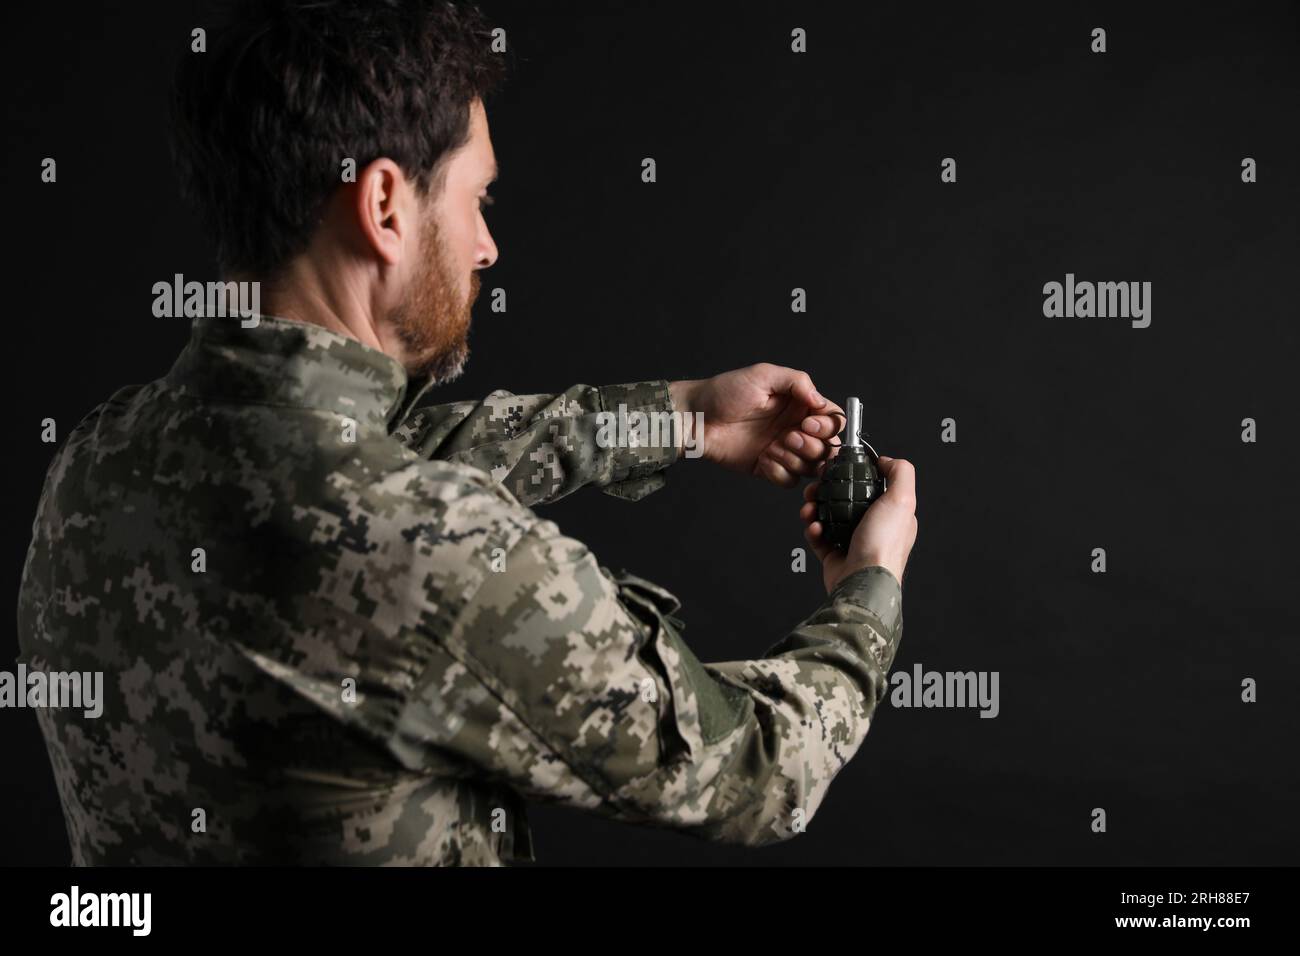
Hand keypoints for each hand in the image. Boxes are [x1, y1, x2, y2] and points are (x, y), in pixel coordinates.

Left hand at [669, 364, 845, 487]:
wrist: (696, 418)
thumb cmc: (724, 392)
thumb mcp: (763, 375)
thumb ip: (797, 382)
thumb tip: (820, 400)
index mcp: (799, 405)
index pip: (833, 420)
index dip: (828, 426)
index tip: (808, 423)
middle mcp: (795, 428)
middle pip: (828, 448)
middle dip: (812, 446)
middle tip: (789, 437)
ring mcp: (782, 450)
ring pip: (810, 467)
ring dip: (795, 459)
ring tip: (772, 447)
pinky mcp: (768, 468)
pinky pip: (788, 480)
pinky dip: (779, 472)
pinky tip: (763, 459)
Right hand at [799, 455, 917, 592]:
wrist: (863, 581)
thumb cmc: (883, 546)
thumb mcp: (902, 499)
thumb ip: (900, 473)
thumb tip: (887, 460)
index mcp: (891, 514)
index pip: (871, 486)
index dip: (853, 474)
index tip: (838, 467)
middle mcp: (873, 528)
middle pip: (845, 499)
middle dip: (826, 490)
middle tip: (816, 486)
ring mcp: (853, 542)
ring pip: (828, 517)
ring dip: (815, 508)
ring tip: (809, 506)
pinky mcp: (835, 556)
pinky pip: (819, 537)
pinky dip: (813, 529)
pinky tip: (814, 526)